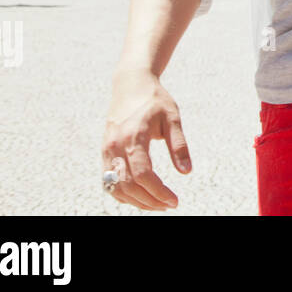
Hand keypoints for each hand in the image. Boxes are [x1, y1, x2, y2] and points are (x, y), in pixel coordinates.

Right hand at [102, 70, 191, 210]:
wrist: (130, 85)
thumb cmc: (155, 101)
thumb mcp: (172, 118)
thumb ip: (179, 145)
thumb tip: (186, 171)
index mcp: (133, 136)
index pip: (143, 174)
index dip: (158, 192)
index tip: (174, 201)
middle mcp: (115, 146)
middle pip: (128, 185)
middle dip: (149, 201)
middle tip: (168, 205)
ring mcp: (107, 151)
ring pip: (116, 187)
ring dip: (136, 201)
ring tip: (157, 204)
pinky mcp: (104, 153)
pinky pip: (109, 181)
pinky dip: (123, 194)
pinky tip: (140, 197)